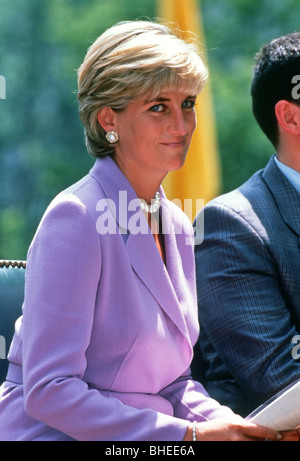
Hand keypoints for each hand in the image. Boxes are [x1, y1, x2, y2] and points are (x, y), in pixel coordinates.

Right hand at [183, 416, 298, 440]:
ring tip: (248, 441)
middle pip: (258, 442)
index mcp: (237, 426)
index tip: (277, 435)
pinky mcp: (230, 452)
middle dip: (263, 442)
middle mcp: (237, 437)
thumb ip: (240, 424)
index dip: (271, 433)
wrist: (198, 437)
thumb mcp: (228, 422)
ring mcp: (234, 446)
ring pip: (252, 447)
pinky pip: (243, 451)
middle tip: (266, 441)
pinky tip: (242, 444)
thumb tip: (251, 427)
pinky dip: (245, 448)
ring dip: (254, 445)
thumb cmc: (213, 428)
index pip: (259, 430)